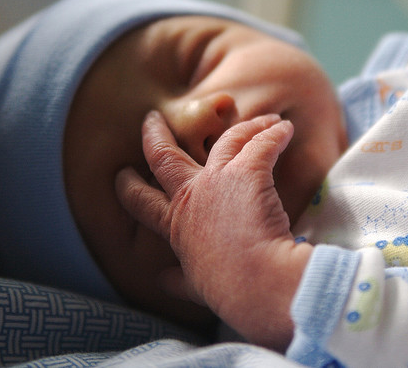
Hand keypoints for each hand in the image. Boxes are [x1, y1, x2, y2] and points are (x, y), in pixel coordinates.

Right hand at [115, 111, 312, 349]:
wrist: (257, 282)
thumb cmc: (228, 288)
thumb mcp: (196, 285)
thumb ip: (179, 280)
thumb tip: (161, 282)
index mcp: (176, 225)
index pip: (141, 201)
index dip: (130, 186)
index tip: (123, 175)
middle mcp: (191, 196)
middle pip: (164, 156)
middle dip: (155, 134)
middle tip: (151, 118)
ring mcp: (218, 180)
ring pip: (225, 138)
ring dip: (246, 126)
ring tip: (263, 120)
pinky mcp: (248, 170)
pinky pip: (262, 142)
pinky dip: (274, 133)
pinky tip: (284, 128)